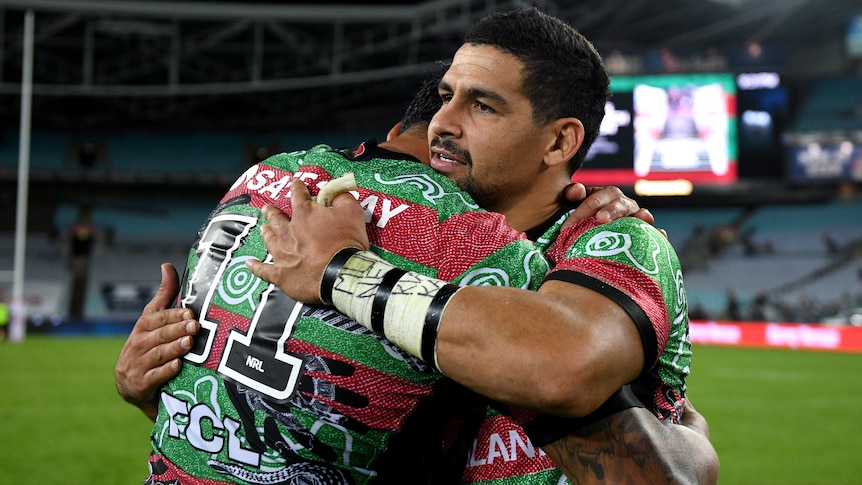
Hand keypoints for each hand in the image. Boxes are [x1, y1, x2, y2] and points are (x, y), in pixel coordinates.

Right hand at [115, 263, 198, 421]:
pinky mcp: (139, 385)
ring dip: (174, 349)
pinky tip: (178, 366)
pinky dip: (165, 371)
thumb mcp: (153, 321)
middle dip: (177, 331)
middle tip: (195, 327)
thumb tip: (167, 265)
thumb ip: (163, 296)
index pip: (156, 319)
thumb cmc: (149, 347)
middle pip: (159, 336)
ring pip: (157, 355)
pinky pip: (153, 377)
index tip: (190, 313)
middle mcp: (137, 345)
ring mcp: (136, 365)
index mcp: (142, 328)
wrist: (134, 387)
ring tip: (189, 343)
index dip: (173, 316)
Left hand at [246, 179, 368, 303]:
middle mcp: (288, 231)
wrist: (341, 273)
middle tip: (268, 208)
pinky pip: (263, 270)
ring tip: (264, 229)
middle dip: (272, 212)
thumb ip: (343, 198)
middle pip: (276, 218)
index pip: (298, 195)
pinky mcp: (281, 274)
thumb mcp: (352, 213)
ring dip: (267, 233)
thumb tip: (337, 193)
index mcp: (304, 214)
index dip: (297, 188)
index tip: (296, 184)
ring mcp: (282, 253)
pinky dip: (256, 267)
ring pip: (269, 239)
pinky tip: (249, 264)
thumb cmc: (346, 243)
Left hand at [562, 183, 653, 227]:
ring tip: (640, 219)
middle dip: (611, 210)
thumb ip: (572, 195)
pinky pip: (654, 233)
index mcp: (604, 196)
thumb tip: (577, 189)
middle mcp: (622, 205)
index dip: (582, 211)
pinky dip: (658, 233)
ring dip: (640, 217)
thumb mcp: (572, 206)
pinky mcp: (645, 234)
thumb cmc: (580, 221)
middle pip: (620, 204)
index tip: (568, 227)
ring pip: (640, 215)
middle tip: (601, 219)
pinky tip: (660, 235)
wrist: (589, 239)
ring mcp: (635, 219)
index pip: (595, 200)